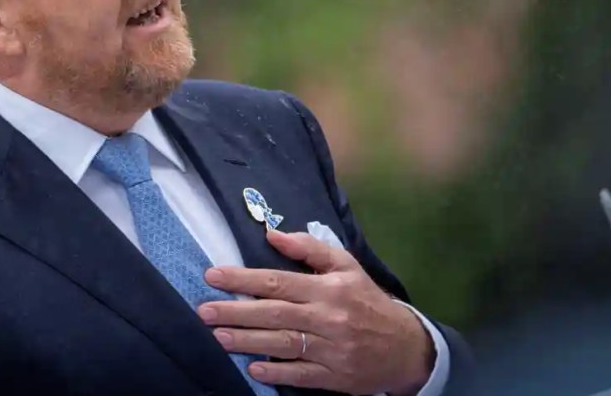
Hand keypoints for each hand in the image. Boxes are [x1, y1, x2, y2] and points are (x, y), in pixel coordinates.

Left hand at [198, 230, 433, 394]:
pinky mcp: (335, 377)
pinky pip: (302, 375)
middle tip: (204, 311)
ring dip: (247, 341)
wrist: (406, 346)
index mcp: (328, 288)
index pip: (278, 281)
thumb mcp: (346, 265)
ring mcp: (331, 350)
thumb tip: (272, 233)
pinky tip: (253, 369)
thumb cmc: (367, 300)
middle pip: (275, 313)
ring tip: (218, 336)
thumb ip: (309, 247)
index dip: (243, 278)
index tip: (213, 275)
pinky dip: (277, 372)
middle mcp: (328, 318)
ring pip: (283, 344)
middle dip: (236, 311)